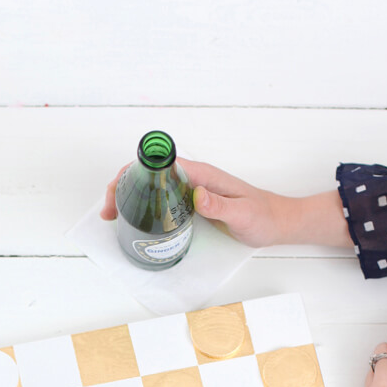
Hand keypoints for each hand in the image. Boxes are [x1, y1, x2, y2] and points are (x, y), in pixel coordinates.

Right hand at [100, 158, 350, 249]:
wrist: (278, 222)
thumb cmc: (263, 216)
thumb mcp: (242, 214)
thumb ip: (220, 205)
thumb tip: (196, 195)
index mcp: (201, 174)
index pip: (159, 164)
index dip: (133, 174)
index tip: (117, 190)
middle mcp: (193, 178)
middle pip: (149, 174)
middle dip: (123, 187)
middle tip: (108, 212)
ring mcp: (191, 190)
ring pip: (152, 187)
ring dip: (129, 198)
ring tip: (113, 217)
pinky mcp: (192, 203)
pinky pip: (161, 200)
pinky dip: (143, 207)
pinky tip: (135, 221)